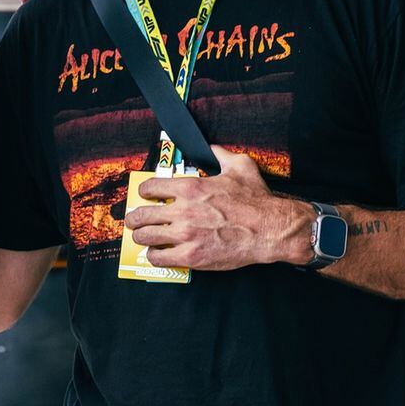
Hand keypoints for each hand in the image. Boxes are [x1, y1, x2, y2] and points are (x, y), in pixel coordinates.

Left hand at [124, 146, 309, 271]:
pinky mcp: (191, 256)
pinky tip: (157, 253)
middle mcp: (183, 210)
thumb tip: (212, 148)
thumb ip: (220, 154)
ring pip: (146, 236)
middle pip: (142, 214)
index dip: (144, 192)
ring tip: (142, 237)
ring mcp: (185, 235)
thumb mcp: (240, 166)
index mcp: (190, 187)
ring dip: (141, 236)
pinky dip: (154, 255)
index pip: (151, 188)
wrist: (270, 229)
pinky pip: (159, 257)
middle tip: (134, 219)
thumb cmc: (256, 200)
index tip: (145, 195)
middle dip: (135, 217)